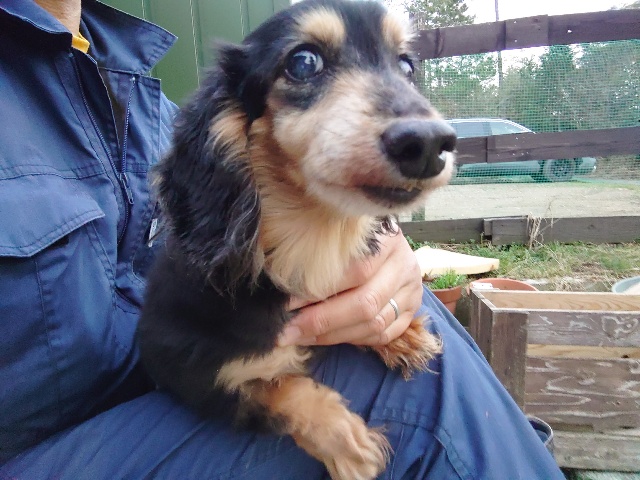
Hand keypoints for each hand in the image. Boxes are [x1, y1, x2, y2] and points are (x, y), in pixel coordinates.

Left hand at [278, 229, 422, 346]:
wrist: (388, 242)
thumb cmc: (352, 237)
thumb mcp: (340, 232)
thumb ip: (320, 249)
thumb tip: (281, 273)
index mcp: (388, 238)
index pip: (356, 271)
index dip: (319, 289)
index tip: (285, 302)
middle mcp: (405, 265)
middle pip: (365, 303)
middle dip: (321, 321)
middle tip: (287, 329)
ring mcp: (411, 292)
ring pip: (373, 324)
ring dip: (332, 335)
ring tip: (299, 336)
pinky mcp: (411, 313)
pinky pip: (382, 336)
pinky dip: (352, 340)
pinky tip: (324, 338)